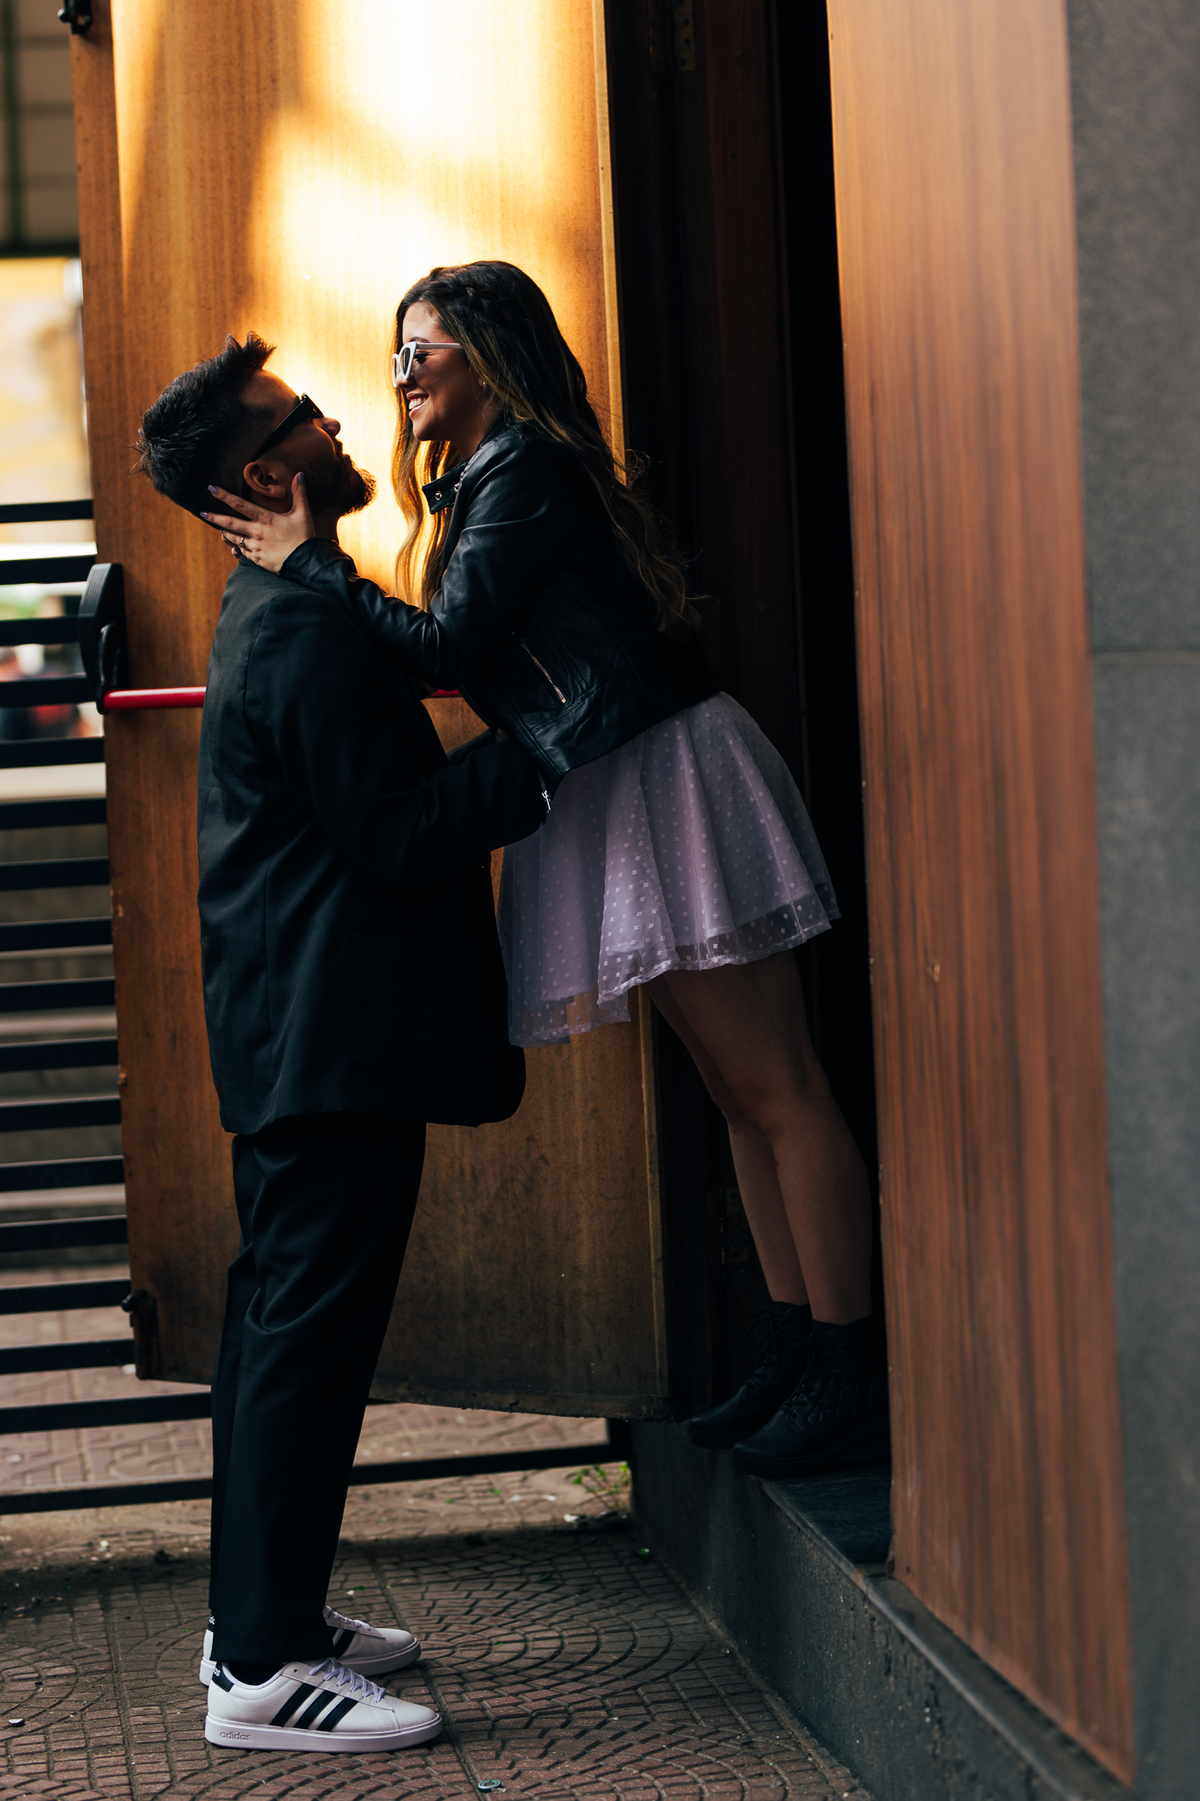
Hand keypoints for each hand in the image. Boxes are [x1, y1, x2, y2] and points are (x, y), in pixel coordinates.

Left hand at [200, 472, 314, 572]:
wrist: (305, 564)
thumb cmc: (304, 538)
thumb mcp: (303, 514)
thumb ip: (300, 494)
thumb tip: (300, 474)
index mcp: (265, 518)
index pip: (240, 504)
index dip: (224, 495)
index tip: (211, 489)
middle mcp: (256, 532)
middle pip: (229, 523)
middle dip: (214, 517)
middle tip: (202, 512)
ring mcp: (254, 546)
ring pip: (233, 538)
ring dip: (225, 532)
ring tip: (220, 528)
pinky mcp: (256, 559)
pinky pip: (241, 551)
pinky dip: (237, 547)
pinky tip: (235, 546)